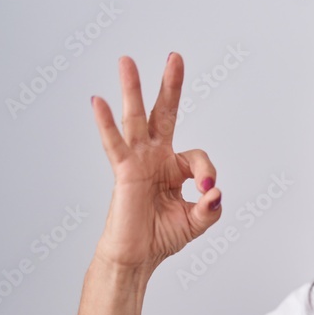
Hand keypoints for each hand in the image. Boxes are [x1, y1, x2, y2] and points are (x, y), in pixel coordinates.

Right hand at [91, 53, 221, 273]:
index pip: (198, 158)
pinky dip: (106, 124)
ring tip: (127, 60)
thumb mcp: (197, 221)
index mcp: (174, 166)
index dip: (207, 173)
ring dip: (132, 90)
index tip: (207, 192)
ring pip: (135, 119)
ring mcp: (138, 161)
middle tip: (175, 57)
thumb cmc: (162, 236)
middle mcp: (155, 157)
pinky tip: (98, 101)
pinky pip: (114, 144)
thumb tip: (215, 193)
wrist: (138, 257)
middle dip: (170, 86)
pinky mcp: (123, 171)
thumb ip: (210, 207)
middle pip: (163, 114)